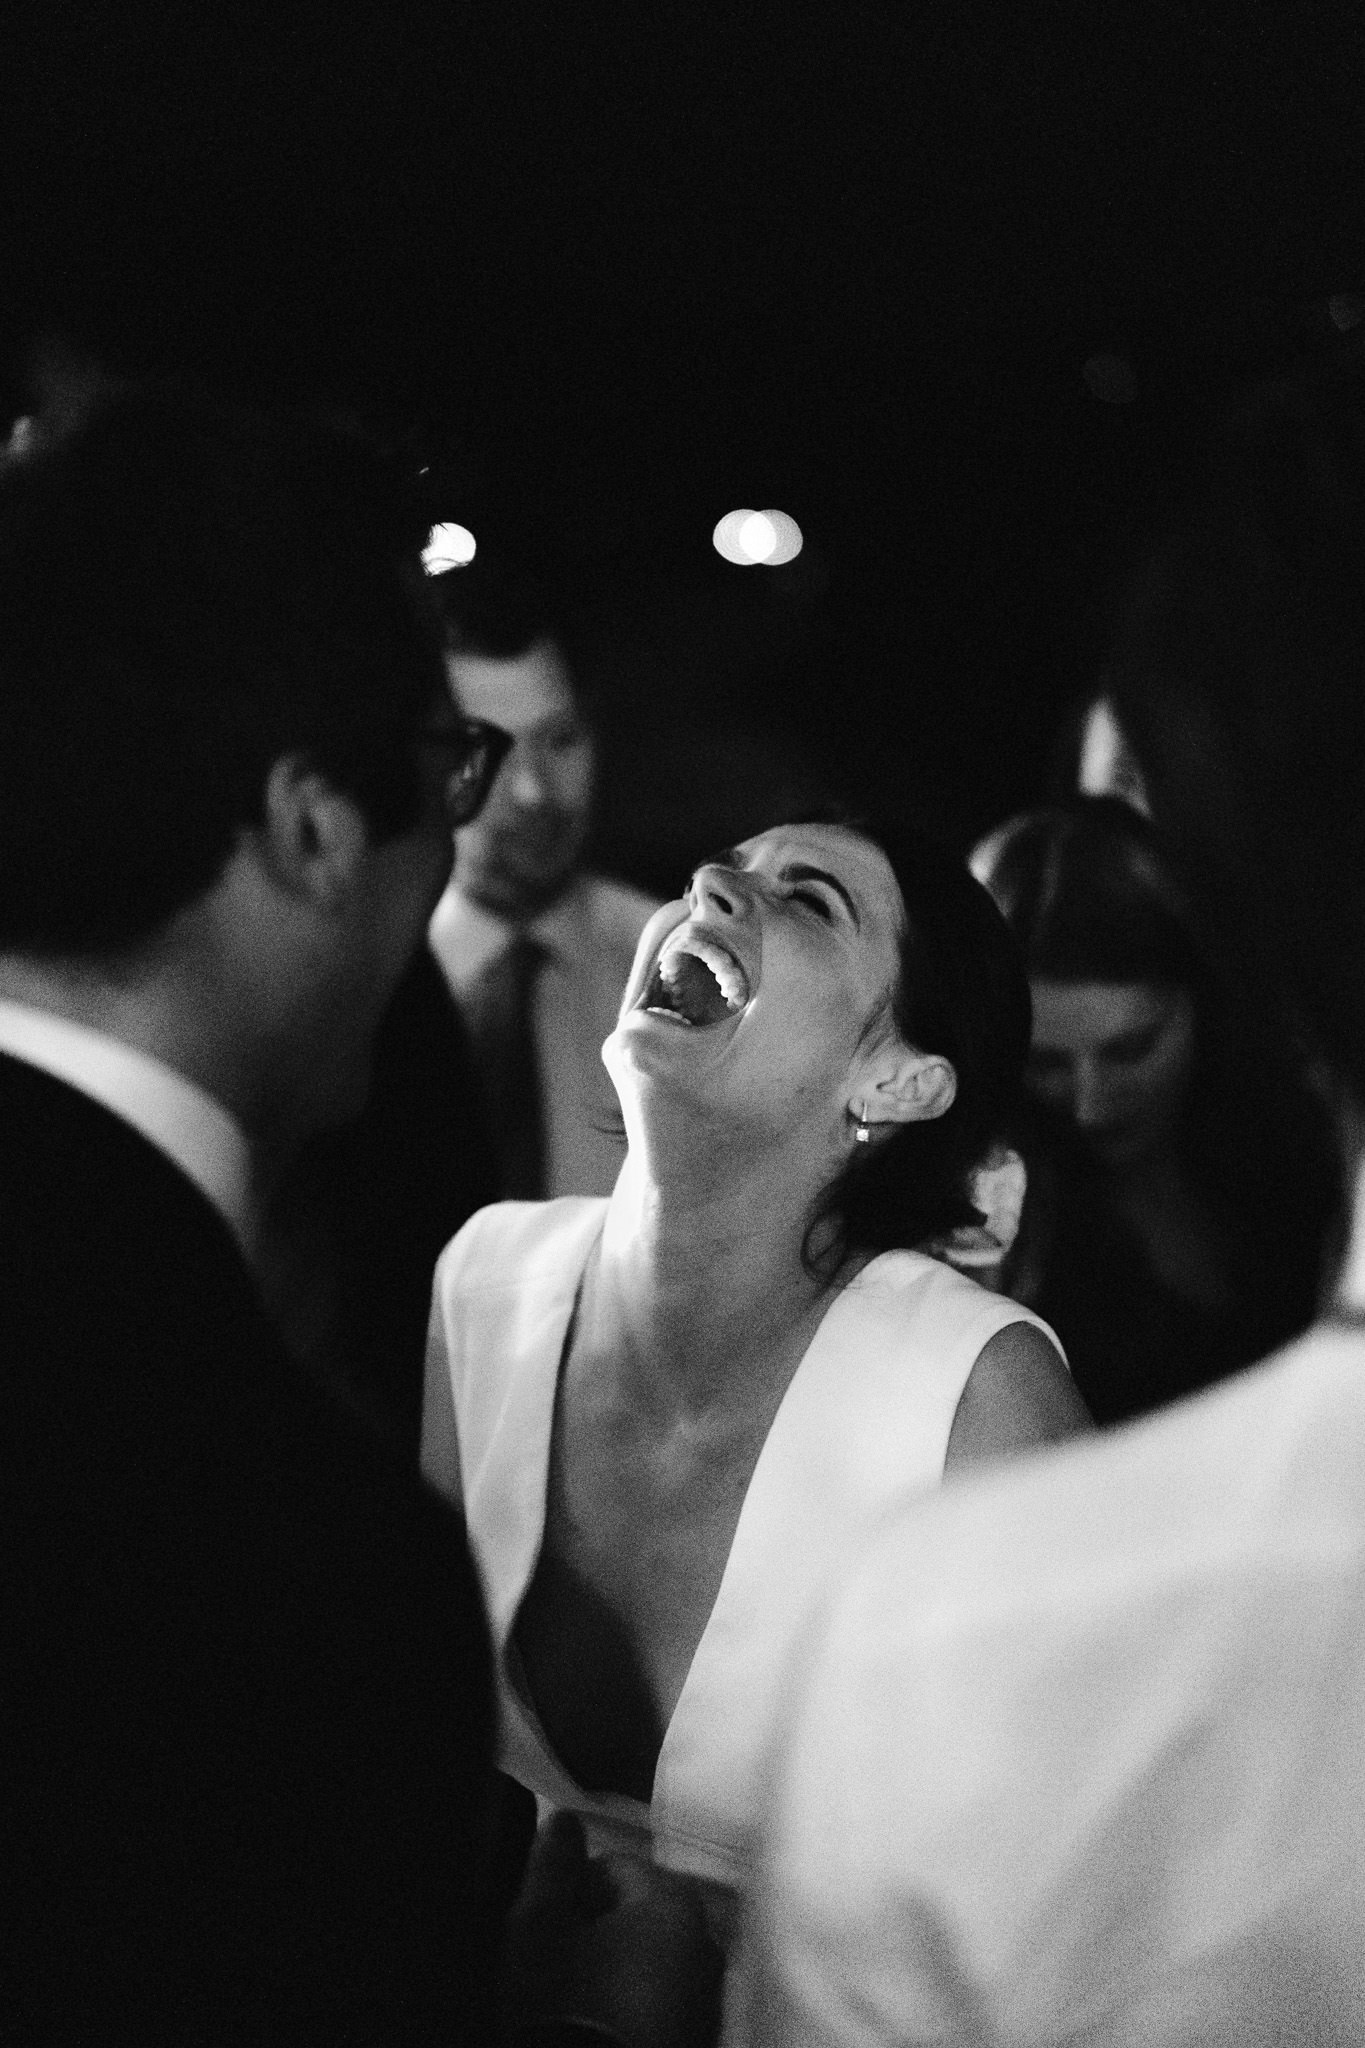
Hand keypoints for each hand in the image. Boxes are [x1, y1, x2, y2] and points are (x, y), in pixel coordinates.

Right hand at [499, 1810, 722, 2047]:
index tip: (544, 1926)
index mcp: (673, 1906)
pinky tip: (599, 2028)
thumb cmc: (565, 2011)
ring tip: (574, 2002)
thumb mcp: (539, 1928)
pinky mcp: (701, 2044)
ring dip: (616, 1971)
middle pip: (638, 1915)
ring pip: (652, 1963)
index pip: (615, 1868)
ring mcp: (709, 2002)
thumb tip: (563, 1820)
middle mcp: (706, 1947)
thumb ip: (552, 1866)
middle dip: (597, 1930)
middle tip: (555, 1964)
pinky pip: (663, 2007)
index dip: (570, 1891)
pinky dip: (634, 2010)